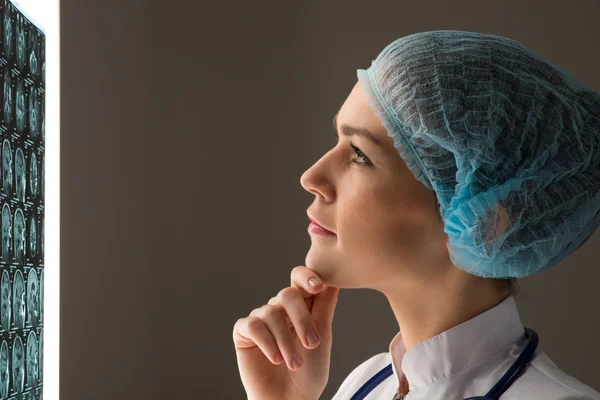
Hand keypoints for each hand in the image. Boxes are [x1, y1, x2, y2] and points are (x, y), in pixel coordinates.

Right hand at [233, 265, 339, 399]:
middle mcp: (279, 308)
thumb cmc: (309, 373)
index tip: (317, 286)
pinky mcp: (244, 333)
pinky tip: (275, 359)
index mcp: (300, 306)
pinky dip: (266, 342)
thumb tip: (334, 280)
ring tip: (294, 363)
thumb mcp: (322, 338)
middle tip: (312, 344)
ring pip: (271, 313)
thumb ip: (324, 307)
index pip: (299, 279)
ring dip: (285, 341)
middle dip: (302, 319)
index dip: (306, 277)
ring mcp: (261, 319)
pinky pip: (252, 325)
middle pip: (287, 294)